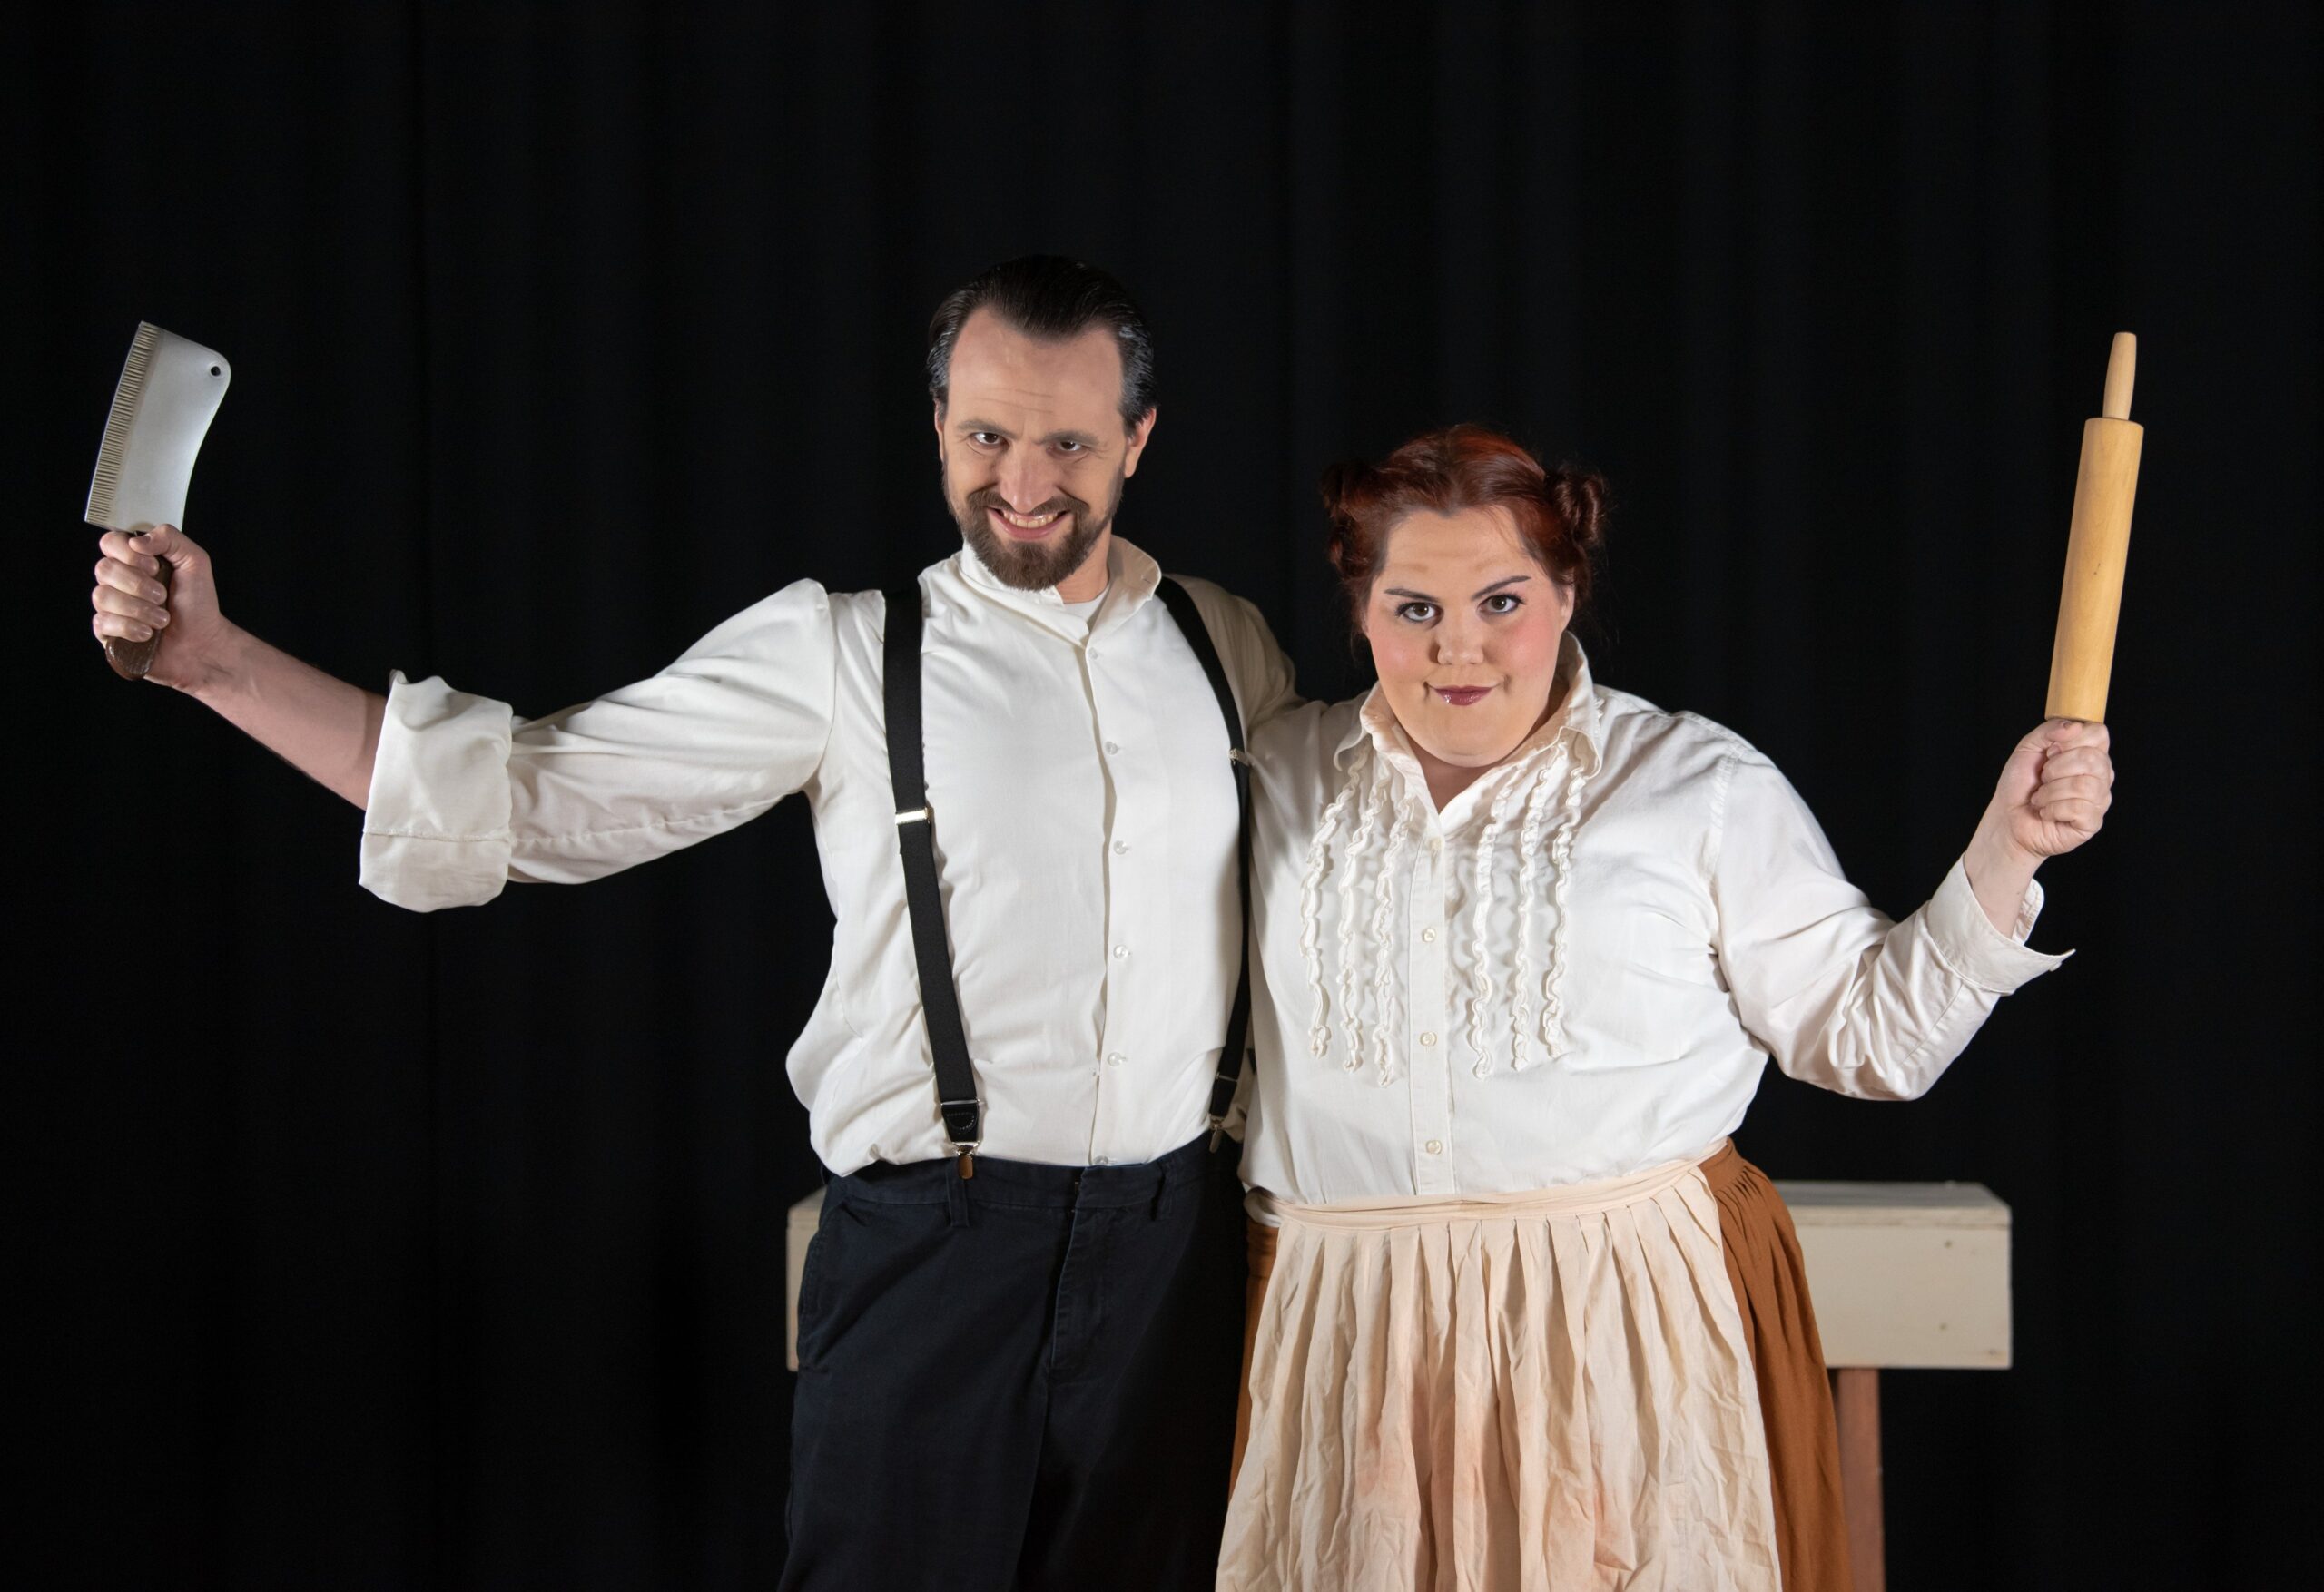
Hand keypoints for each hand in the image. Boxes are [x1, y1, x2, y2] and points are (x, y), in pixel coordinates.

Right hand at [91, 525, 232, 690]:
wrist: (202, 643)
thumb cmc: (198, 604)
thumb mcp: (195, 562)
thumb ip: (170, 538)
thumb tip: (136, 541)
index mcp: (134, 561)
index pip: (110, 542)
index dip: (128, 553)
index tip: (154, 567)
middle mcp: (117, 581)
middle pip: (103, 569)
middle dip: (138, 585)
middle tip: (163, 597)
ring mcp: (110, 607)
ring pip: (102, 596)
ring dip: (139, 609)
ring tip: (163, 619)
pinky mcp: (107, 632)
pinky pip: (102, 623)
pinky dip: (130, 628)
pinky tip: (148, 633)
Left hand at [1985, 719, 2113, 862]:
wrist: (2008, 818)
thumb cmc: (2020, 784)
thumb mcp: (2028, 747)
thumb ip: (2049, 730)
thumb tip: (2072, 727)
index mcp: (2090, 752)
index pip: (2099, 733)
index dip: (2070, 740)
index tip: (2050, 753)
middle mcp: (2101, 774)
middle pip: (2092, 759)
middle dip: (2055, 768)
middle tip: (2043, 778)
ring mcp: (2099, 799)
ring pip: (2084, 785)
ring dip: (2050, 792)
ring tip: (2042, 797)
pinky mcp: (2092, 822)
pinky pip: (2078, 808)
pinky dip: (2052, 809)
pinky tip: (2047, 812)